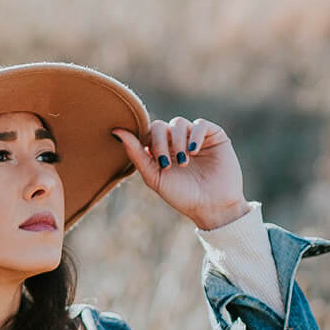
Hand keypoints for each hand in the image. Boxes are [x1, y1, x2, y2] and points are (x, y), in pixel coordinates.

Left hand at [111, 116, 250, 230]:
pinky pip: (200, 124)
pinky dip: (194, 135)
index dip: (146, 141)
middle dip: (160, 143)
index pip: (147, 132)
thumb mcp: (154, 177)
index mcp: (161, 150)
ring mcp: (195, 137)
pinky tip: (194, 151)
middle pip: (160, 126)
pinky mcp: (214, 135)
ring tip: (183, 162)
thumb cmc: (182, 195)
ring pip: (178, 123)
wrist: (212, 206)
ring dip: (178, 141)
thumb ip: (136, 154)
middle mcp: (177, 141)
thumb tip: (115, 131)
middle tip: (165, 164)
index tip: (153, 159)